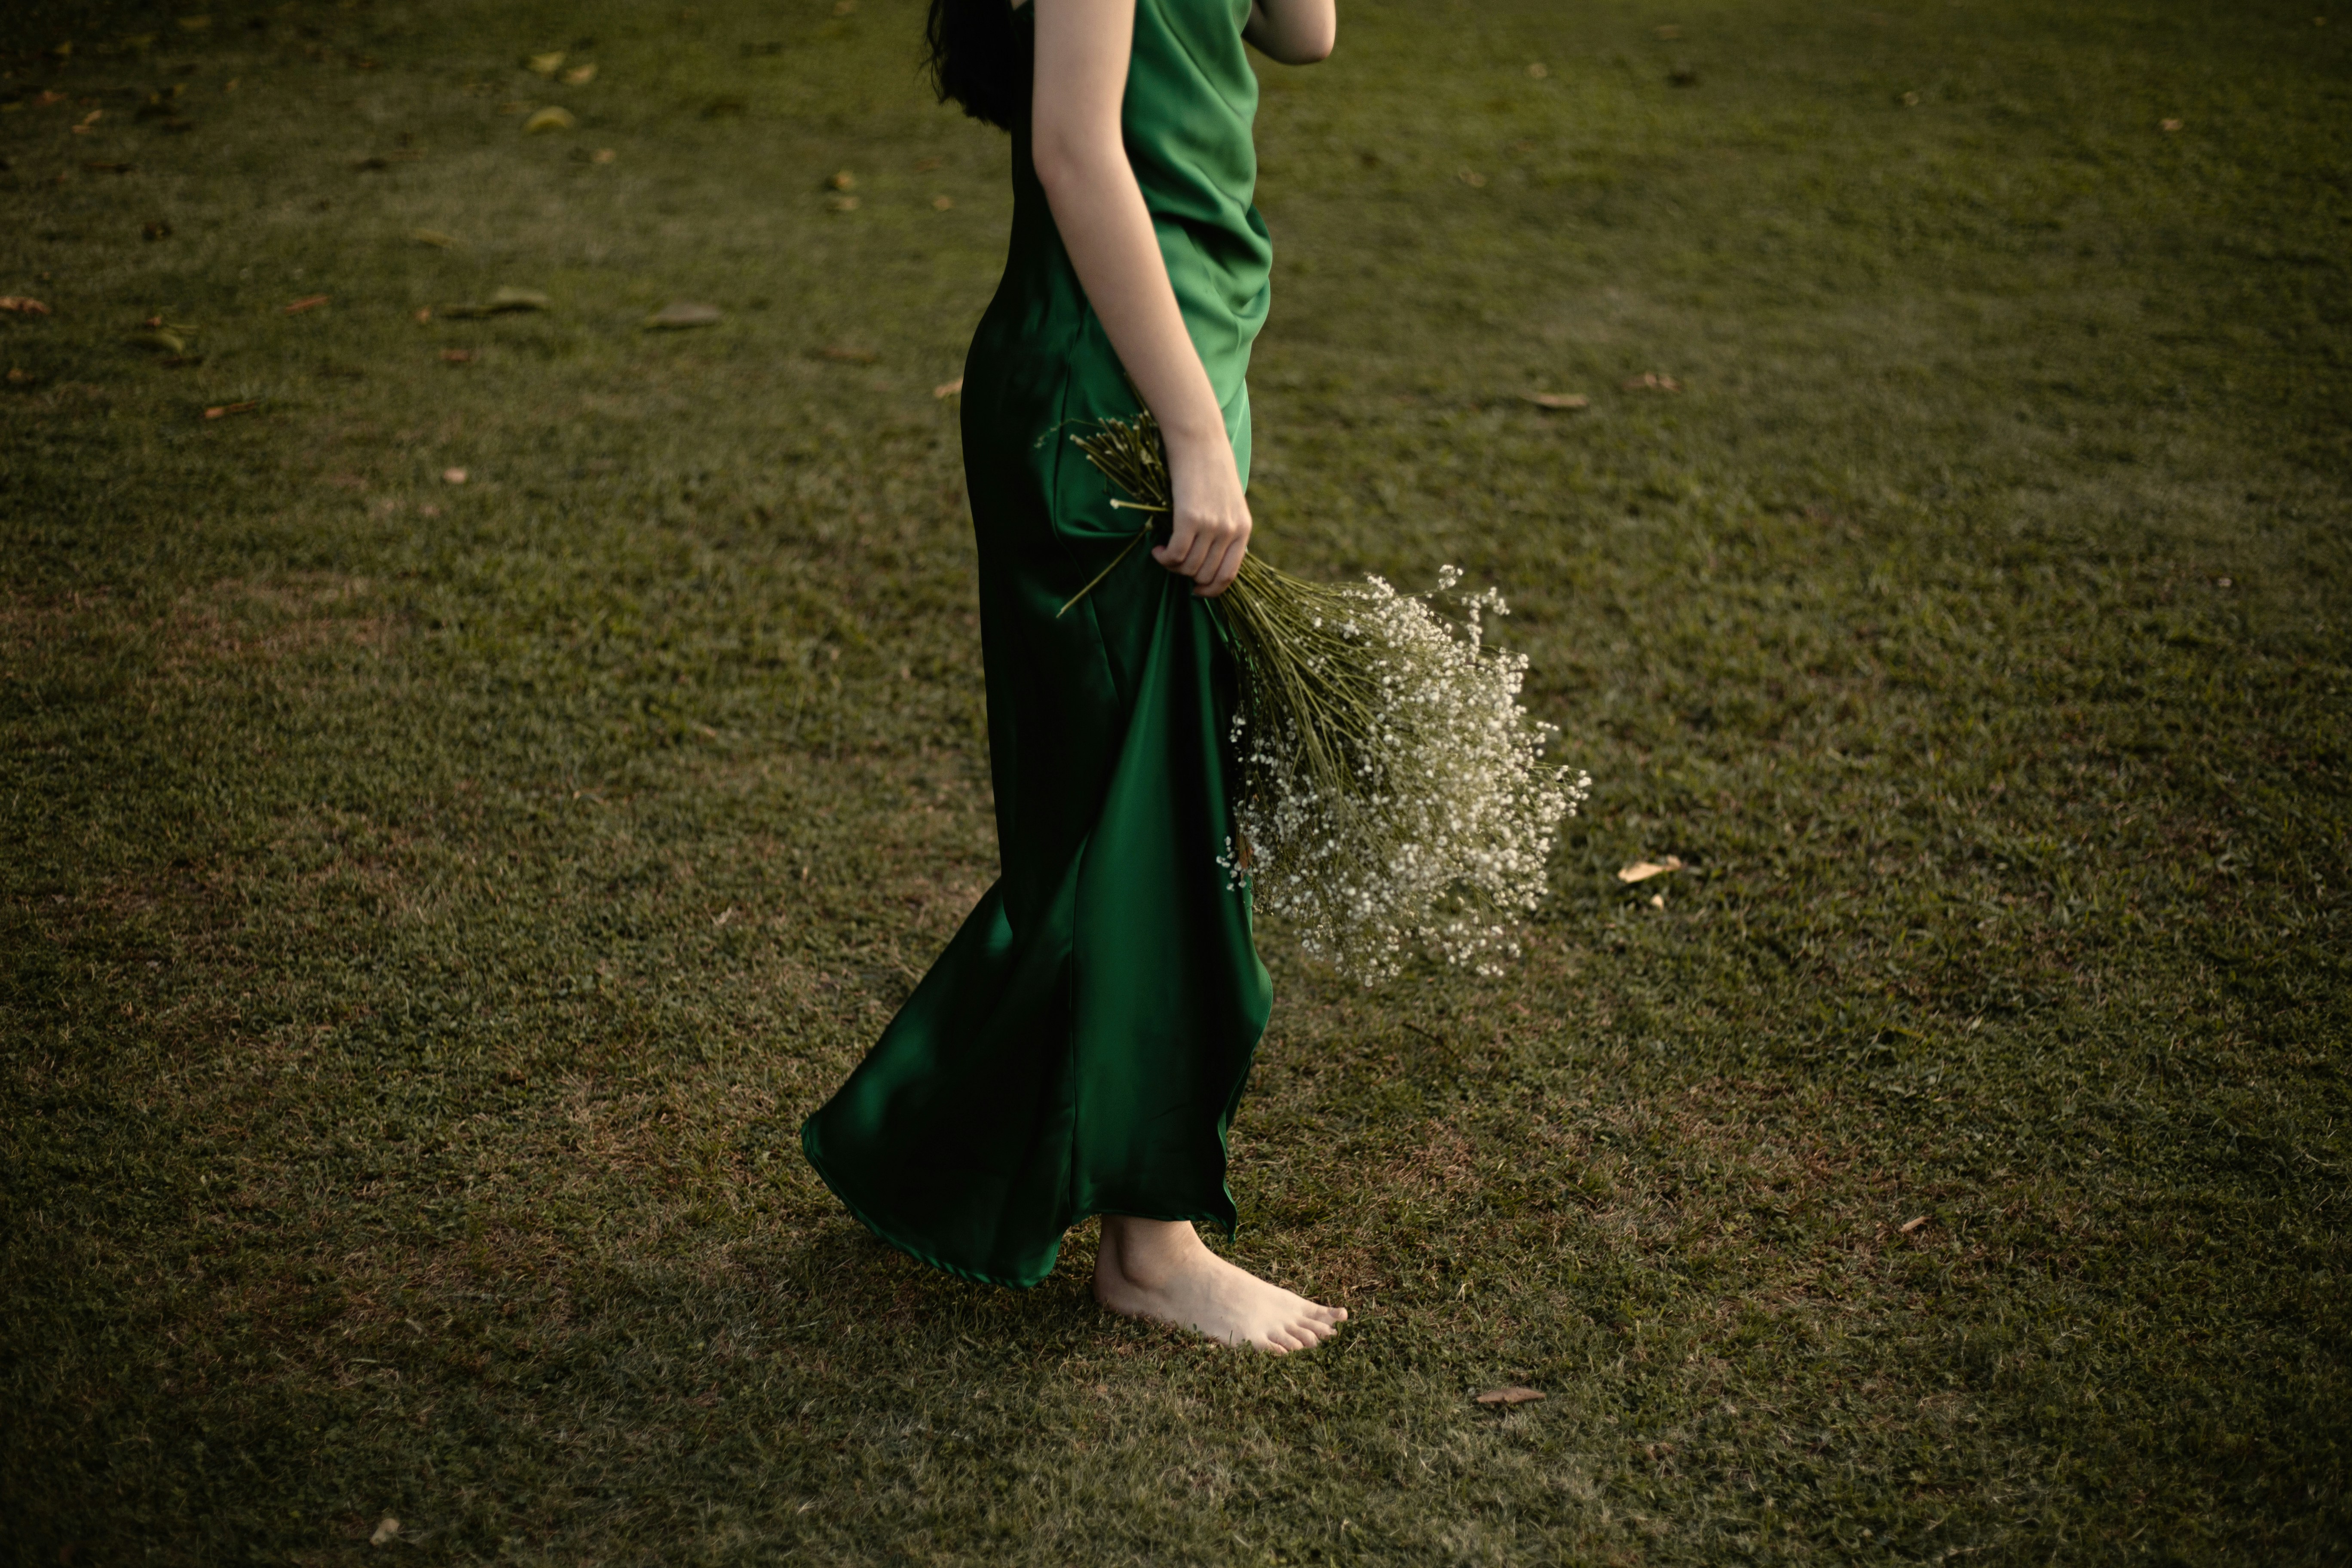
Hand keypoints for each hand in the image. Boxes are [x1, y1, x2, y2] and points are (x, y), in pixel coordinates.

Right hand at [1152, 434, 1251, 596]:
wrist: (1200, 442)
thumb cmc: (1211, 471)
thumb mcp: (1229, 503)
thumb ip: (1226, 530)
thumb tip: (1209, 561)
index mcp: (1244, 529)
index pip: (1229, 575)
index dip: (1211, 590)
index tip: (1196, 590)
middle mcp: (1230, 531)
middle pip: (1205, 574)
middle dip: (1187, 576)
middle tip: (1175, 563)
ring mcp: (1211, 525)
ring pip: (1188, 567)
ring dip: (1172, 566)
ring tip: (1165, 553)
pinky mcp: (1189, 518)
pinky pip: (1175, 554)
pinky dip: (1164, 557)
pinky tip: (1158, 549)